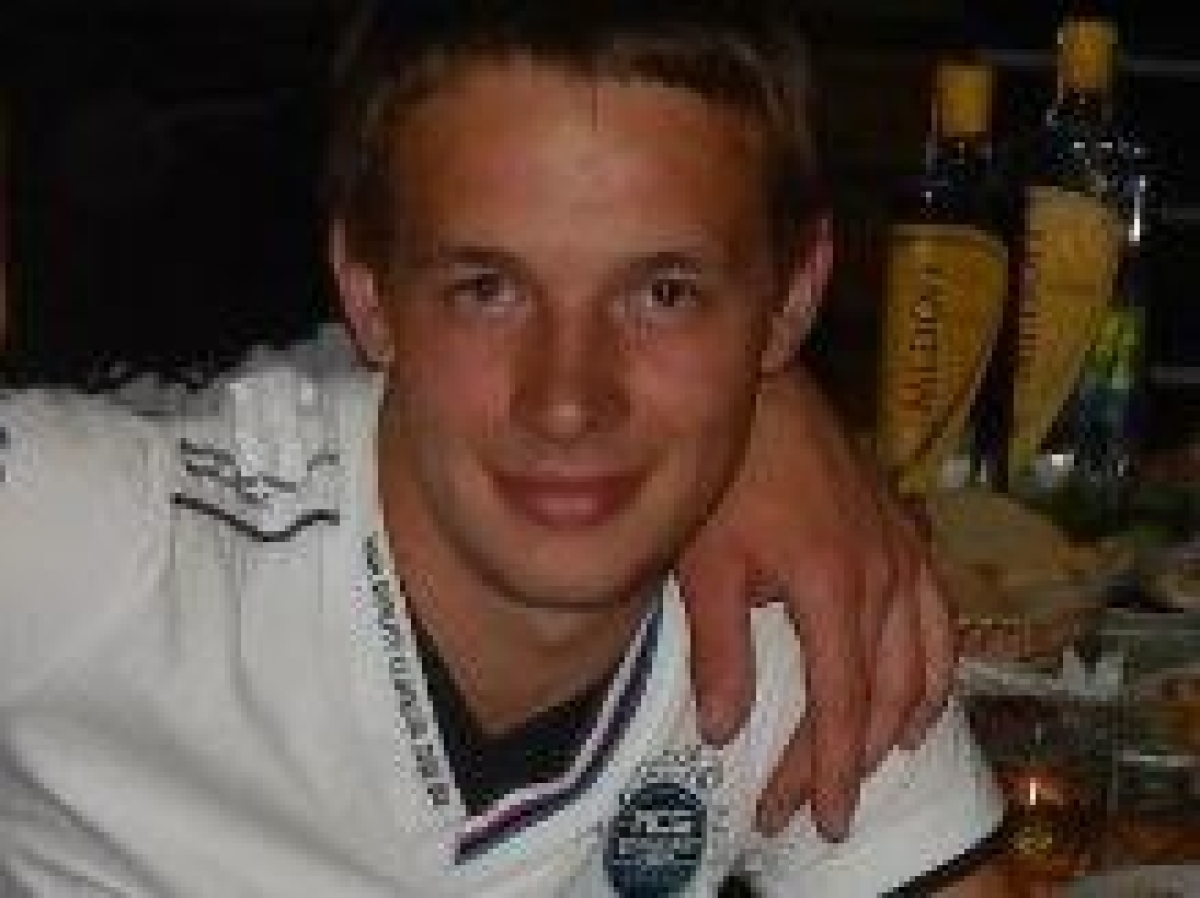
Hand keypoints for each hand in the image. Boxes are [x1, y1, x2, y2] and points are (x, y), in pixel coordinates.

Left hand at [677, 366, 954, 839]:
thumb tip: (723, 731)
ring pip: (924, 659)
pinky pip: (939, 613)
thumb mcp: (708, 564)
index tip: (818, 817)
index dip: (829, 768)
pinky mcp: (906, 532)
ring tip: (877, 760)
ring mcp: (904, 551)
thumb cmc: (728, 473)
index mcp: (834, 586)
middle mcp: (885, 575)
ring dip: (903, 718)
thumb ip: (720, 650)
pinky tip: (922, 686)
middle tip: (821, 804)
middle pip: (883, 693)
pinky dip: (934, 662)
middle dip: (854, 758)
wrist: (765, 389)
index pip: (842, 703)